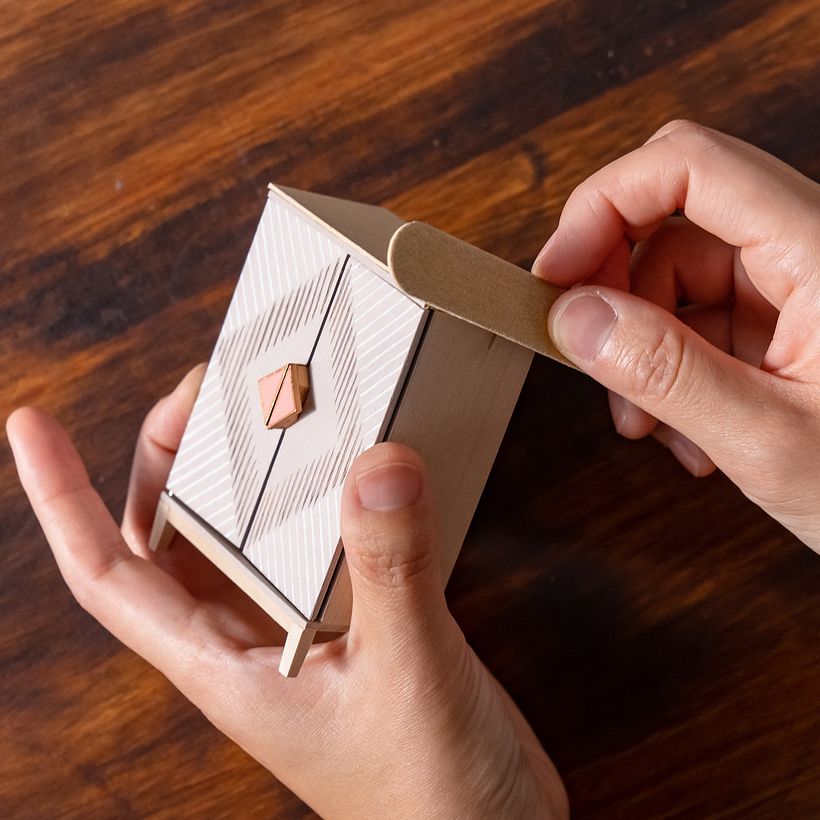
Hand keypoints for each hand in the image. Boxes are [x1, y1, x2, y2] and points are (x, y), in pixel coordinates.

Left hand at [7, 367, 566, 818]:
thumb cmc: (430, 797)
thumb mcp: (407, 676)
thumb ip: (390, 571)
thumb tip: (376, 465)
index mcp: (227, 667)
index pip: (111, 572)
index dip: (61, 497)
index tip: (32, 426)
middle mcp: (251, 644)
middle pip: (171, 536)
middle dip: (165, 459)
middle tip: (198, 392)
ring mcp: (303, 633)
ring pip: (241, 536)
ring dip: (239, 474)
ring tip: (258, 414)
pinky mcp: (356, 623)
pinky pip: (314, 544)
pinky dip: (315, 500)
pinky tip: (342, 472)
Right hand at [533, 120, 819, 552]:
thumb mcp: (770, 441)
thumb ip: (664, 373)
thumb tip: (572, 317)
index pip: (689, 165)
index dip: (603, 205)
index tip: (556, 276)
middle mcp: (810, 250)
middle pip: (672, 219)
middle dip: (614, 287)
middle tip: (585, 352)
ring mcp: (798, 287)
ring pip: (677, 278)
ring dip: (641, 347)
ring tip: (649, 425)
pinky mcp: (787, 324)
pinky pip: (700, 322)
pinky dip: (672, 372)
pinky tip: (686, 432)